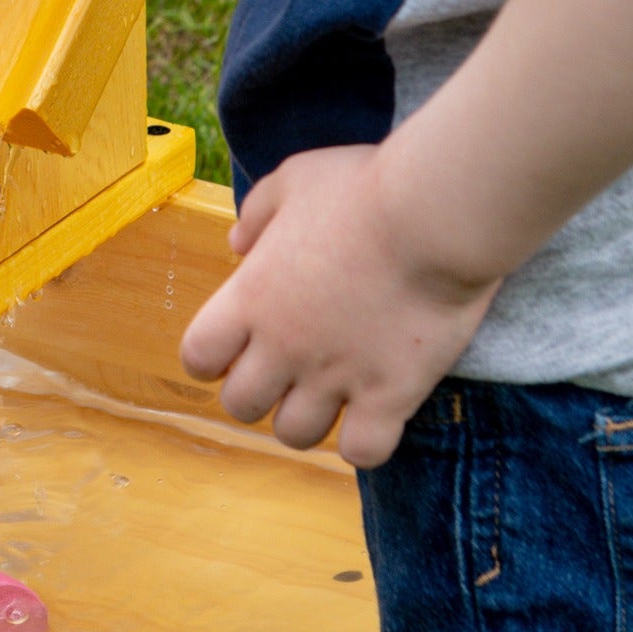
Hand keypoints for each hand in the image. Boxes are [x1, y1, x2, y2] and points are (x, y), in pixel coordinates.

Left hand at [178, 143, 497, 468]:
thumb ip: (258, 212)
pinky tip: (375, 411)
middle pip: (240, 405)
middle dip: (257, 392)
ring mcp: (336, 377)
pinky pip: (361, 452)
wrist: (434, 215)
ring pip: (294, 435)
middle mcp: (284, 347)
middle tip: (287, 369)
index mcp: (251, 298)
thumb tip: (235, 244)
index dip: (213, 357)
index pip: (198, 356)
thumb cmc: (365, 189)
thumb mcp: (295, 179)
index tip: (237, 345)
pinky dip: (365, 440)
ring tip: (331, 392)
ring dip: (306, 418)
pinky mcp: (389, 396)